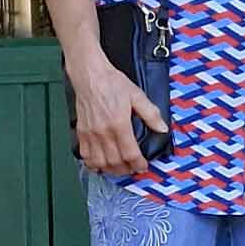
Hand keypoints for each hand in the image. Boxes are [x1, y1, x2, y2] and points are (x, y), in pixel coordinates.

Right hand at [67, 53, 165, 175]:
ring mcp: (90, 133)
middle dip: (126, 170)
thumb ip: (151, 114)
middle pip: (115, 162)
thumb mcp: (137, 95)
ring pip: (99, 162)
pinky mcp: (82, 132)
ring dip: (110, 170)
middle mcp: (103, 131)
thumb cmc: (111, 83)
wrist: (90, 75)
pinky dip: (92, 163)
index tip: (143, 166)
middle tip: (133, 168)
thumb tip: (162, 128)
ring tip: (119, 168)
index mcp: (119, 124)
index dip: (138, 164)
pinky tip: (100, 163)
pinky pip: (85, 155)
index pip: (130, 154)